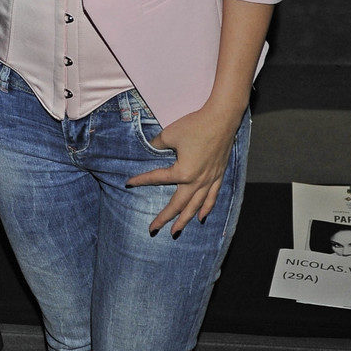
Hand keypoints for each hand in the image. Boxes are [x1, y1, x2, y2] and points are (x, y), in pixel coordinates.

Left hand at [126, 102, 242, 235]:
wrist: (221, 119)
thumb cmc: (195, 125)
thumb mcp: (170, 134)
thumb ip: (157, 144)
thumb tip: (150, 147)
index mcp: (183, 172)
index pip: (157, 179)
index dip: (141, 180)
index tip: (129, 182)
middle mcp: (196, 181)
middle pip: (177, 204)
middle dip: (165, 218)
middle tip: (153, 229)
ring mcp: (209, 180)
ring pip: (195, 206)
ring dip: (184, 220)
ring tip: (176, 231)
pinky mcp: (218, 176)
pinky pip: (212, 197)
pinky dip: (206, 208)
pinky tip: (201, 217)